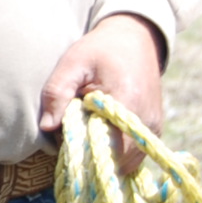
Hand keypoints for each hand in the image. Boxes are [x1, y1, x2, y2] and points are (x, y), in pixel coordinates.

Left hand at [37, 14, 164, 173]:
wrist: (134, 39)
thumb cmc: (99, 49)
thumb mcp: (72, 63)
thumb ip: (57, 92)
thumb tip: (46, 126)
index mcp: (127, 103)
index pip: (107, 149)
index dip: (83, 153)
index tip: (64, 142)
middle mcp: (146, 121)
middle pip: (116, 161)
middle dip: (91, 157)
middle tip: (72, 137)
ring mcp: (154, 128)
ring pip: (126, 163)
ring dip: (104, 157)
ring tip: (86, 132)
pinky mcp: (155, 130)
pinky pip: (134, 155)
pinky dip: (115, 152)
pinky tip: (100, 134)